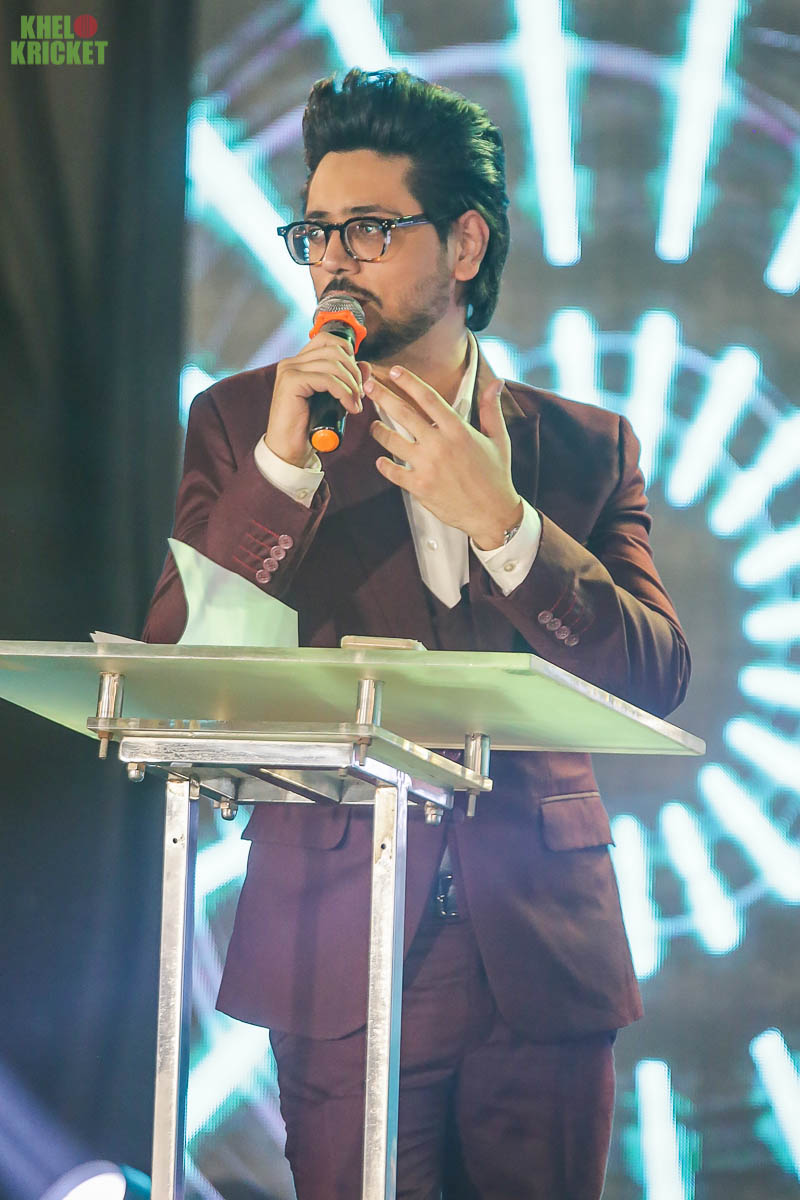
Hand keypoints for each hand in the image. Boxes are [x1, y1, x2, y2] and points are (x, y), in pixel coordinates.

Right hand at [264, 334, 369, 466]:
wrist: (290, 450)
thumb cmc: (309, 428)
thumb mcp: (334, 400)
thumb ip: (347, 380)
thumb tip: (366, 365)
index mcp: (300, 363)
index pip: (328, 340)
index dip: (349, 354)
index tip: (357, 379)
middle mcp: (292, 362)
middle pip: (333, 349)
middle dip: (353, 370)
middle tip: (360, 393)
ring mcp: (290, 370)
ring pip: (332, 363)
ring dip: (351, 384)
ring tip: (356, 403)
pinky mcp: (291, 382)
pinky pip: (327, 379)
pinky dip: (344, 392)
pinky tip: (350, 407)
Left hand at [364, 365, 522, 548]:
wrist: (492, 513)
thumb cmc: (496, 474)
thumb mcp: (498, 438)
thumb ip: (491, 409)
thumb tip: (496, 383)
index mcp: (458, 430)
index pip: (428, 398)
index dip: (409, 382)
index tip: (395, 371)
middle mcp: (439, 445)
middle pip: (403, 413)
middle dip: (382, 397)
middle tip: (369, 386)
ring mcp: (427, 466)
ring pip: (392, 441)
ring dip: (378, 431)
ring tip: (373, 426)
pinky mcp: (419, 487)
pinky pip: (393, 472)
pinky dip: (384, 465)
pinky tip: (381, 461)